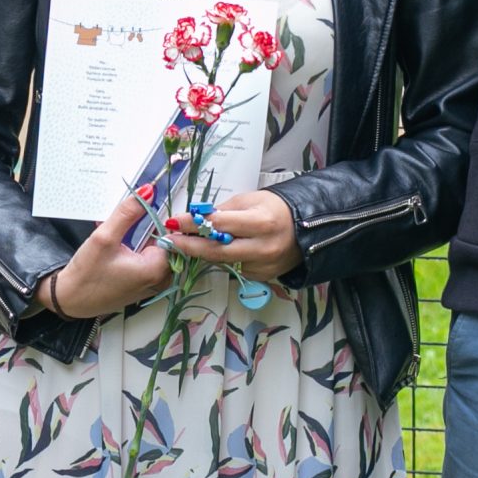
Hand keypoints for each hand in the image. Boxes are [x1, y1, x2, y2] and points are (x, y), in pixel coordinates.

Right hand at [42, 187, 174, 319]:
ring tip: (115, 241)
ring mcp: (153, 286)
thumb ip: (127, 213)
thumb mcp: (104, 237)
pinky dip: (136, 253)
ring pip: (154, 251)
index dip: (152, 222)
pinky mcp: (145, 288)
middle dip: (143, 232)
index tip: (133, 222)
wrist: (70, 301)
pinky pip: (148, 262)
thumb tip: (148, 191)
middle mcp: (160, 280)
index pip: (170, 234)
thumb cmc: (86, 274)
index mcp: (156, 269)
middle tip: (120, 232)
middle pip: (163, 243)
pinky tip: (117, 252)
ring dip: (138, 242)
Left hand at [162, 189, 303, 281]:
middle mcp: (263, 248)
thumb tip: (196, 219)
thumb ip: (223, 211)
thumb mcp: (250, 200)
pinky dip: (223, 259)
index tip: (174, 222)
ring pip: (223, 262)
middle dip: (190, 246)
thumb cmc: (276, 210)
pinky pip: (234, 269)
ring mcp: (263, 266)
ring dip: (203, 253)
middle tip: (171, 241)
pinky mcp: (262, 277)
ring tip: (188, 243)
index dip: (194, 224)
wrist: (306, 230)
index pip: (219, 225)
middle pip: (217, 251)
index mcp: (261, 223)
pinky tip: (219, 250)